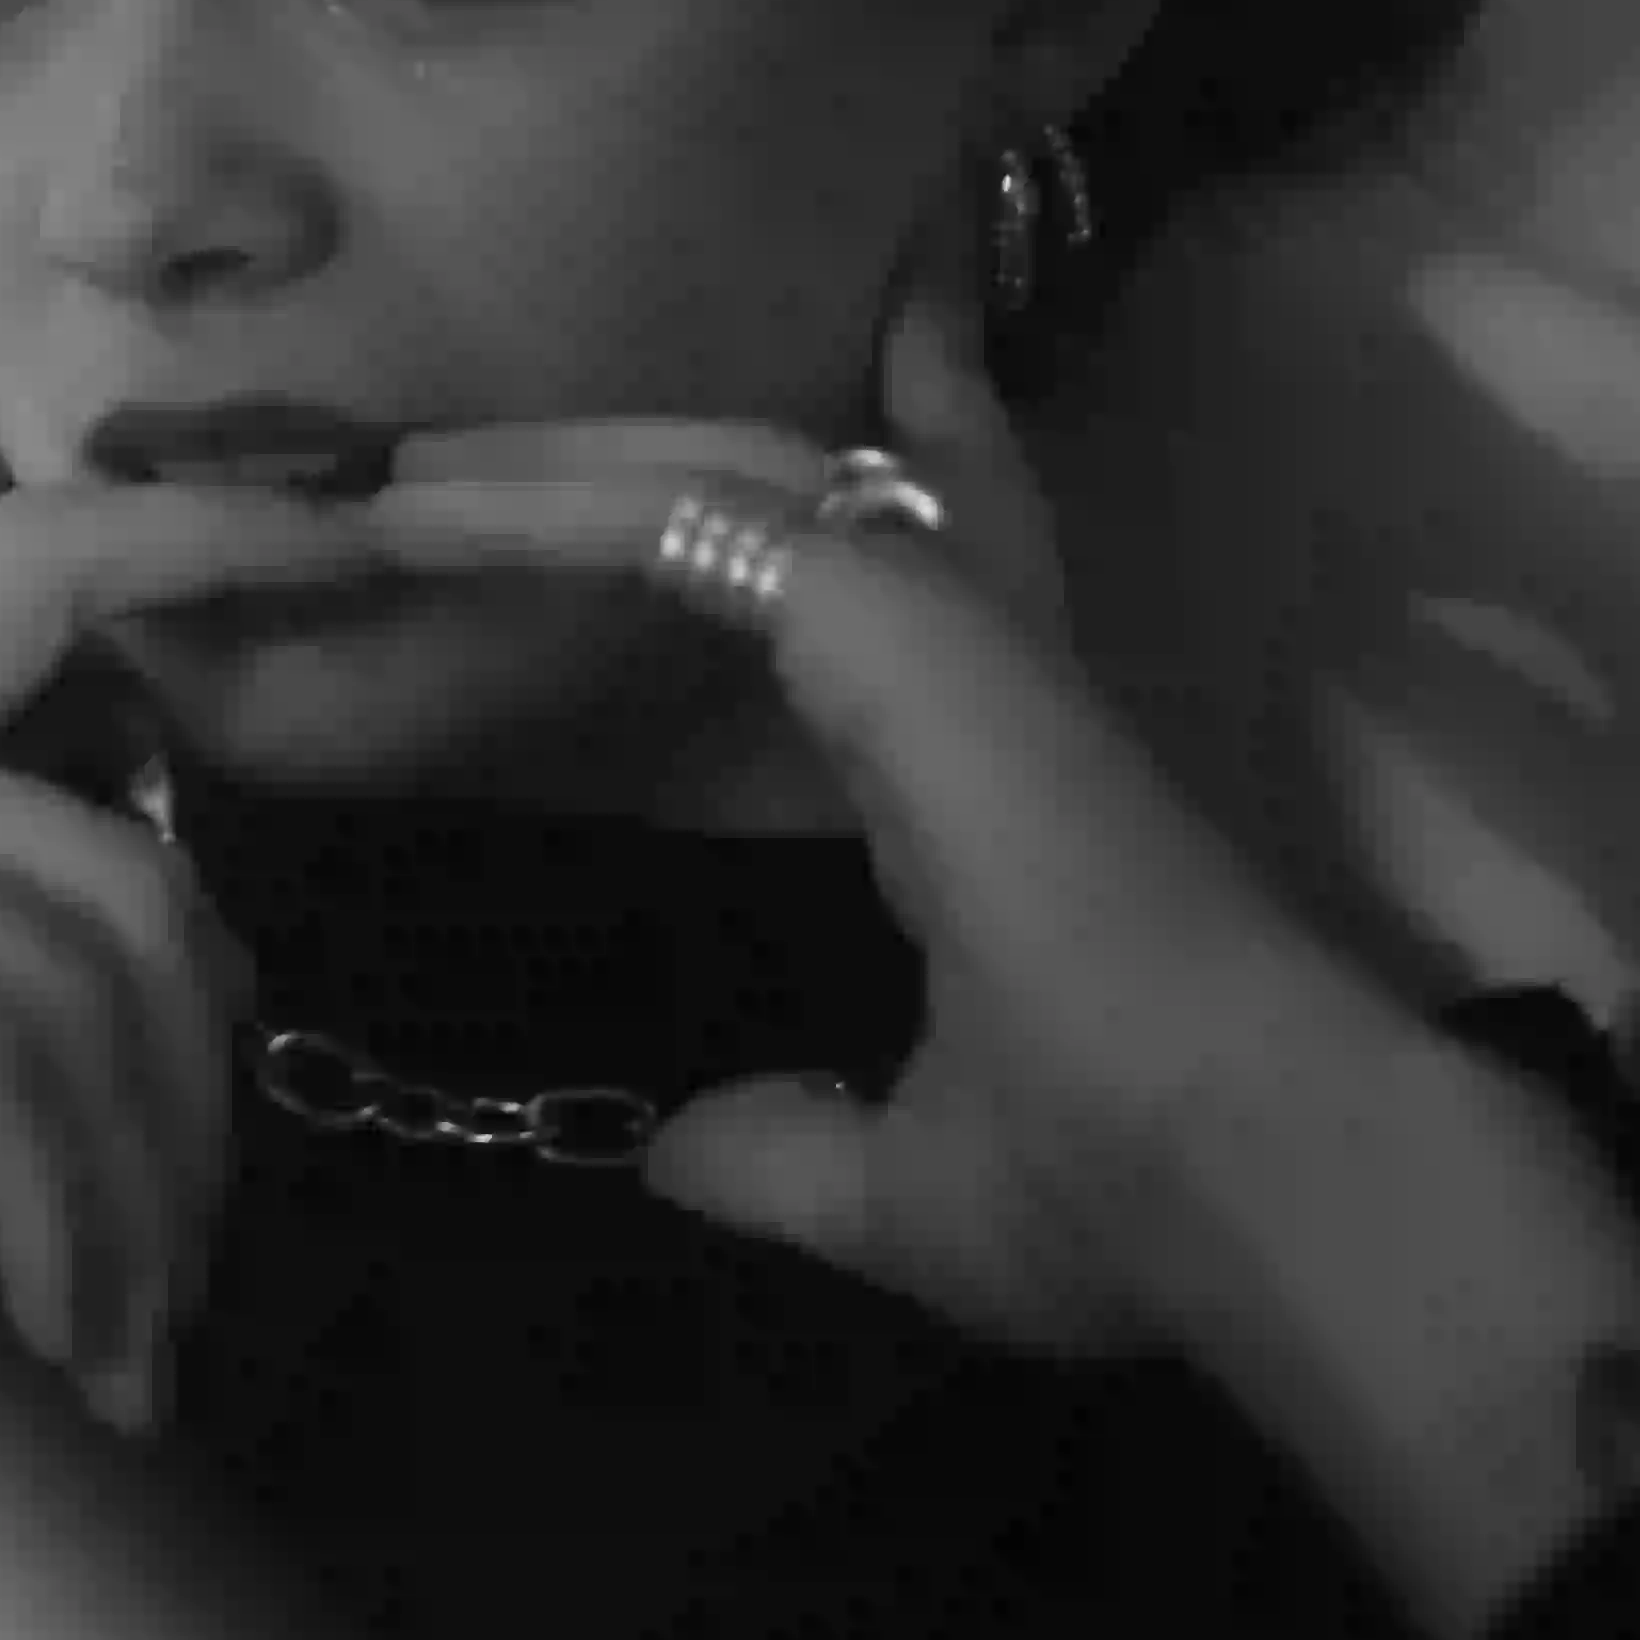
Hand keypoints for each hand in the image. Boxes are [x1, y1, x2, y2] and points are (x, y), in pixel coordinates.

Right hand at [0, 475, 419, 1437]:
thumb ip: (23, 981)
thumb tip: (213, 980)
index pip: (49, 571)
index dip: (222, 524)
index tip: (390, 513)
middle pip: (130, 870)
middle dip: (200, 1110)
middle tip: (173, 1318)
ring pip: (82, 981)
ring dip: (134, 1215)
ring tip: (110, 1370)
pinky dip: (59, 1225)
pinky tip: (48, 1338)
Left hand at [358, 271, 1431, 1358]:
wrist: (1242, 1173)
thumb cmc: (1119, 1189)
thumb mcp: (910, 1187)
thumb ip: (792, 1152)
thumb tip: (682, 1154)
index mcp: (982, 783)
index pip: (864, 613)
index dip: (762, 556)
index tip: (646, 522)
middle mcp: (964, 669)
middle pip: (790, 498)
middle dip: (628, 467)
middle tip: (464, 451)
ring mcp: (933, 625)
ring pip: (723, 478)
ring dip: (549, 472)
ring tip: (396, 465)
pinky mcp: (892, 613)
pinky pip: (679, 519)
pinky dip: (544, 503)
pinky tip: (418, 503)